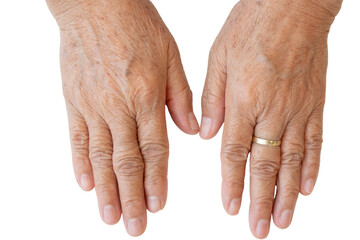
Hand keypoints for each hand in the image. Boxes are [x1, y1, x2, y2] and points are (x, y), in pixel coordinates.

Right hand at [47, 0, 198, 235]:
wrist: (96, 4)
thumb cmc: (136, 25)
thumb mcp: (170, 55)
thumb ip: (181, 96)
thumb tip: (192, 130)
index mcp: (147, 95)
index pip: (154, 148)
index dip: (156, 179)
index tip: (157, 204)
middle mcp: (119, 105)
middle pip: (126, 160)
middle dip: (131, 196)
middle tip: (134, 225)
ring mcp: (93, 104)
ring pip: (101, 156)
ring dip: (106, 189)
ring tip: (110, 216)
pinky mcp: (74, 100)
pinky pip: (77, 137)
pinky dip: (81, 163)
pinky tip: (86, 184)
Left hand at [200, 0, 340, 237]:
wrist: (292, 7)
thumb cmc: (252, 27)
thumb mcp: (218, 57)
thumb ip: (212, 99)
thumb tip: (207, 133)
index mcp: (243, 100)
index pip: (234, 153)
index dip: (232, 183)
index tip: (232, 208)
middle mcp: (271, 111)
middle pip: (265, 165)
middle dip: (262, 200)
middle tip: (260, 227)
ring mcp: (297, 109)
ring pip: (293, 161)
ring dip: (289, 193)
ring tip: (285, 219)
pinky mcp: (315, 104)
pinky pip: (316, 141)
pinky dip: (313, 166)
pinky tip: (309, 186)